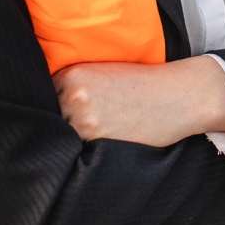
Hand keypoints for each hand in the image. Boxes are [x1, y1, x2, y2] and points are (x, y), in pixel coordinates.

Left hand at [52, 56, 224, 147]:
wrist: (180, 95)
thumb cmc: (146, 84)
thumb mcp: (106, 72)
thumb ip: (78, 86)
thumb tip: (56, 109)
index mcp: (73, 73)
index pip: (45, 95)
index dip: (56, 106)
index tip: (66, 112)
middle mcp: (72, 94)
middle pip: (50, 117)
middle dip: (62, 124)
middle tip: (88, 125)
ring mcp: (82, 118)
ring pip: (62, 136)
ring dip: (72, 140)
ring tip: (97, 135)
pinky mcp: (96, 139)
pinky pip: (77, 152)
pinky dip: (85, 152)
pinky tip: (103, 145)